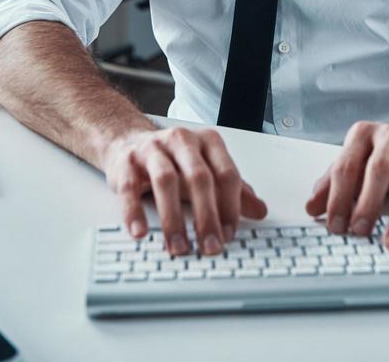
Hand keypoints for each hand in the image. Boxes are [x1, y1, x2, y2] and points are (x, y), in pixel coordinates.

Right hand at [102, 126, 266, 256]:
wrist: (131, 142)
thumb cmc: (175, 161)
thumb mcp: (207, 172)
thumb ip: (234, 191)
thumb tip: (261, 211)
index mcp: (208, 142)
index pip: (226, 173)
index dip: (230, 206)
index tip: (230, 235)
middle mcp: (182, 140)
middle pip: (199, 177)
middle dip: (206, 216)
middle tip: (210, 246)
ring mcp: (153, 148)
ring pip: (166, 180)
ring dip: (173, 218)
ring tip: (178, 247)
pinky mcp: (127, 161)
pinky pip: (130, 186)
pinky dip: (135, 211)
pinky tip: (140, 233)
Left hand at [304, 120, 388, 250]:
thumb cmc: (380, 154)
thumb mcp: (354, 166)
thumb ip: (332, 185)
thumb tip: (311, 208)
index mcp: (361, 136)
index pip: (345, 167)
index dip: (338, 198)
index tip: (334, 225)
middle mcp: (386, 136)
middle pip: (375, 169)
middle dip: (366, 202)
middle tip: (358, 230)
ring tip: (388, 240)